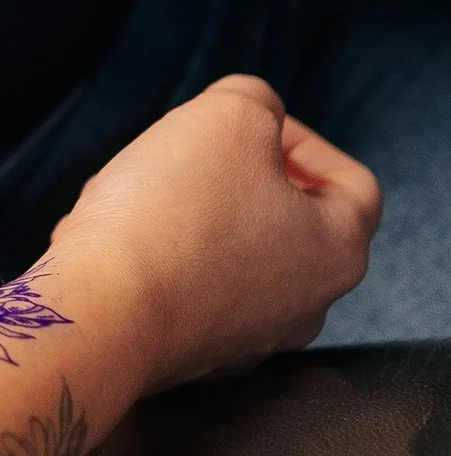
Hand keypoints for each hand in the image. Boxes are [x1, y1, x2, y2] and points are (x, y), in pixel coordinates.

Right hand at [44, 75, 377, 396]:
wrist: (102, 313)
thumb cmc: (174, 214)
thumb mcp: (229, 116)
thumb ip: (257, 100)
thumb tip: (254, 116)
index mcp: (339, 251)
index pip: (352, 184)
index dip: (304, 141)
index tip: (252, 129)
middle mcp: (307, 306)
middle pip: (289, 220)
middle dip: (241, 176)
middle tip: (196, 152)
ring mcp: (249, 339)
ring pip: (235, 255)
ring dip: (198, 215)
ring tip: (147, 191)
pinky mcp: (193, 354)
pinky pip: (189, 290)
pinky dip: (164, 258)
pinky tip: (122, 239)